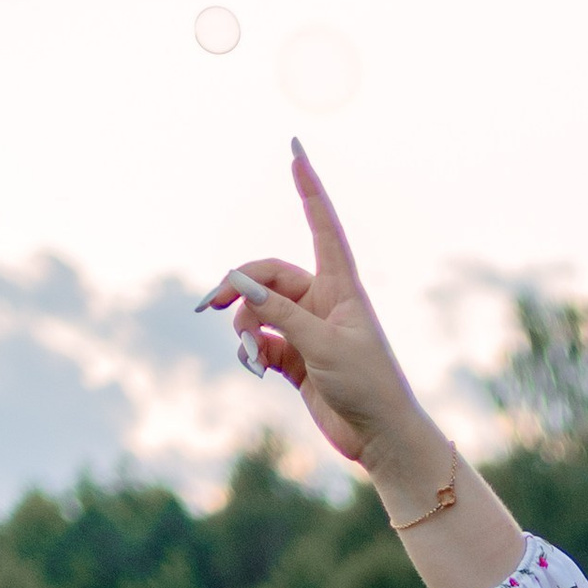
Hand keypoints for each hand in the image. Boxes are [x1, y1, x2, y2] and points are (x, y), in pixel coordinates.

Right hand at [198, 144, 434, 489]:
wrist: (380, 437)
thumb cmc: (367, 385)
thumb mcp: (321, 344)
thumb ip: (277, 312)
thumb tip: (238, 281)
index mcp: (341, 287)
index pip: (322, 225)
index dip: (308, 188)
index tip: (296, 151)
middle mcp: (323, 302)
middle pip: (267, 276)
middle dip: (237, 287)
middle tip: (207, 305)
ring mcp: (307, 329)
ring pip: (257, 310)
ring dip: (243, 328)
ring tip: (250, 356)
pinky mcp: (294, 357)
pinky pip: (258, 341)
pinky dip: (250, 351)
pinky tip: (255, 369)